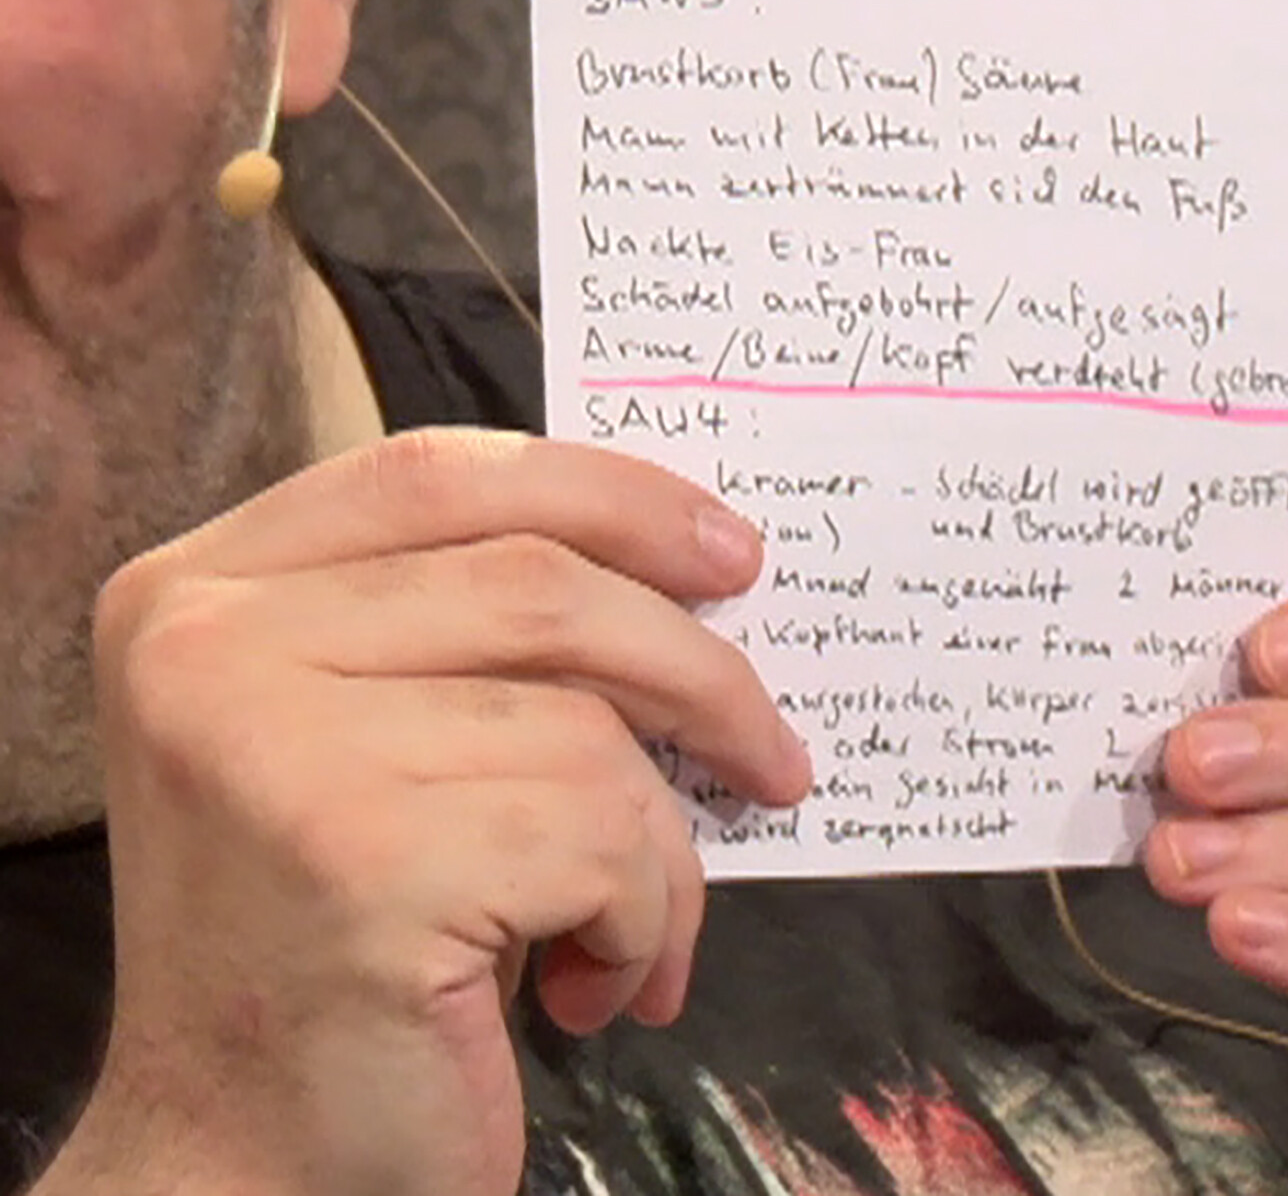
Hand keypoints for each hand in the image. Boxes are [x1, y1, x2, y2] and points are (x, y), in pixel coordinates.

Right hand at [53, 429, 809, 1195]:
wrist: (240, 1172)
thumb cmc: (342, 946)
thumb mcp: (372, 740)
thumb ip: (475, 637)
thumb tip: (693, 567)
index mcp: (204, 589)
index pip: (436, 473)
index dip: (605, 494)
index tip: (725, 550)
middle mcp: (208, 646)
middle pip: (537, 579)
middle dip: (697, 667)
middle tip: (771, 749)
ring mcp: (272, 745)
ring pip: (586, 722)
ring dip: (659, 844)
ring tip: (630, 928)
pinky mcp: (360, 858)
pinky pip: (600, 834)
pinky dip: (645, 915)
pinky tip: (594, 988)